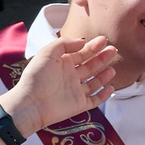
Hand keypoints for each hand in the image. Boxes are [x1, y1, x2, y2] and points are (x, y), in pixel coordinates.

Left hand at [2, 35, 119, 131]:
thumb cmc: (36, 77)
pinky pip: (94, 99)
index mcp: (62, 63)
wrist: (31, 104)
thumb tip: (82, 42)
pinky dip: (103, 94)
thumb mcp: (47, 53)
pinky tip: (111, 87)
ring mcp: (75, 91)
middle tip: (113, 49)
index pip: (81, 53)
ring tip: (112, 68)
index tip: (103, 40)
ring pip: (94, 82)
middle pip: (90, 65)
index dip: (93, 46)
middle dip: (102, 58)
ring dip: (104, 75)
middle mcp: (70, 76)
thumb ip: (64, 44)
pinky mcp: (79, 104)